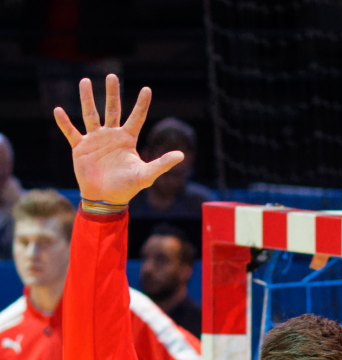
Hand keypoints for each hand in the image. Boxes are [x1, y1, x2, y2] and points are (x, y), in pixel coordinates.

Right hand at [53, 74, 183, 204]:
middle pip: (112, 109)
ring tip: (85, 81)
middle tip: (112, 75)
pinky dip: (64, 122)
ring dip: (87, 98)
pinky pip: (71, 131)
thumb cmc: (127, 188)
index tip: (147, 89)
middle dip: (112, 93)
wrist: (105, 199)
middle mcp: (111, 135)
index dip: (142, 104)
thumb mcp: (146, 175)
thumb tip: (182, 155)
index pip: (136, 117)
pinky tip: (58, 110)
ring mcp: (95, 140)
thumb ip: (162, 164)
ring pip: (91, 114)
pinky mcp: (80, 147)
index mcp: (127, 139)